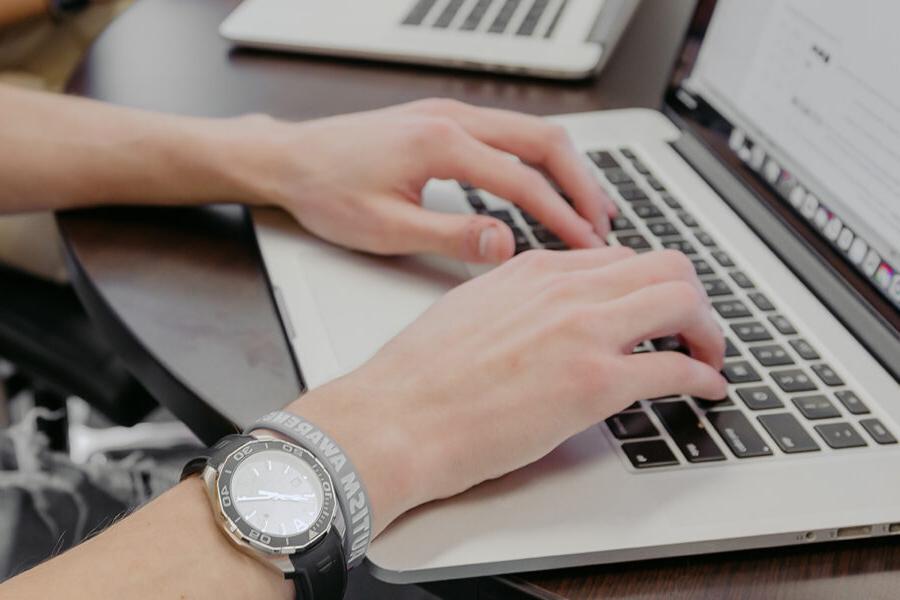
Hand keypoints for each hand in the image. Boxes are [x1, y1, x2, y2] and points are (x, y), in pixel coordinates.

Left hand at [238, 99, 616, 262]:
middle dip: (581, 184)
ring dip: (565, 169)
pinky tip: (547, 186)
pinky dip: (538, 161)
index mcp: (441, 143)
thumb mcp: (386, 228)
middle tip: (605, 224)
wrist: (289, 159)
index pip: (523, 180)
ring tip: (590, 208)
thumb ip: (451, 235)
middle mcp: (452, 119)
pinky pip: (509, 135)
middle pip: (544, 141)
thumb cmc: (326, 191)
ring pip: (531, 133)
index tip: (586, 245)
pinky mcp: (444, 122)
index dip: (561, 216)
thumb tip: (507, 244)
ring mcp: (450, 115)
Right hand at [287, 247, 726, 534]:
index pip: (618, 258)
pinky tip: (705, 388)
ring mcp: (582, 332)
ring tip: (708, 356)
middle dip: (692, 298)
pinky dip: (703, 375)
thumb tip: (547, 321)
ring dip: (707, 330)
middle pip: (665, 266)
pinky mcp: (593, 383)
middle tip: (693, 328)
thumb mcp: (470, 311)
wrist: (395, 417)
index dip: (648, 284)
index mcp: (532, 270)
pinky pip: (676, 367)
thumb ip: (518, 304)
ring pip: (682, 301)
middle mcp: (564, 290)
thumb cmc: (419, 377)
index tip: (655, 308)